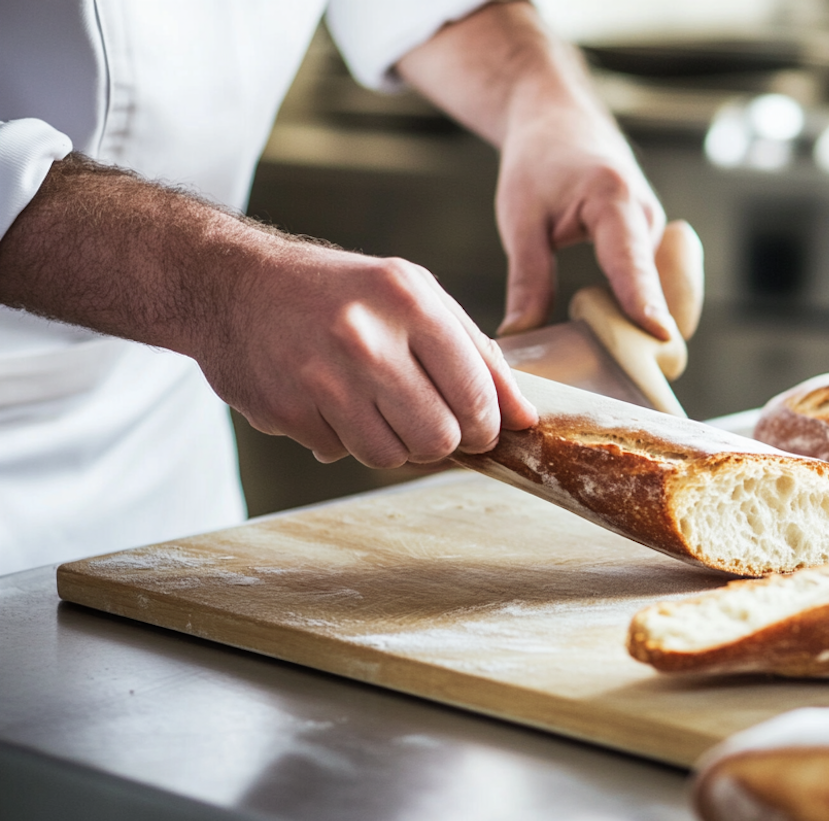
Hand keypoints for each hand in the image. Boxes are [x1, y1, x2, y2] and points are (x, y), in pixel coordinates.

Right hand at [205, 240, 537, 466]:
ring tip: (375, 402)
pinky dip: (346, 437)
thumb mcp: (414, 294)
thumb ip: (475, 352)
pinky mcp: (287, 410)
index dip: (487, 425)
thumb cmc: (339, 291)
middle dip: (444, 440)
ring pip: (392, 457)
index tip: (481, 427)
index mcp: (409, 300)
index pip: (476, 395)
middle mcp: (365, 338)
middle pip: (439, 438)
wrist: (231, 284)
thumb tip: (524, 416)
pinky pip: (343, 454)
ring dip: (394, 442)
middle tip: (429, 418)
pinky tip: (330, 399)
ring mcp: (321, 377)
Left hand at [494, 105, 675, 341]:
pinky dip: (650, 311)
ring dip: (653, 326)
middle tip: (622, 373)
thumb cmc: (538, 159)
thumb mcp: (521, 220)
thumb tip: (520, 335)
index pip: (633, 262)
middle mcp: (648, 215)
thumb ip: (528, 279)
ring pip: (671, 292)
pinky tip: (623, 333)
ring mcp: (659, 228)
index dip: (645, 303)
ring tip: (621, 358)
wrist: (559, 117)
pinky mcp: (657, 240)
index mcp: (613, 200)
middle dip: (654, 332)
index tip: (659, 336)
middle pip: (665, 289)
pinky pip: (665, 286)